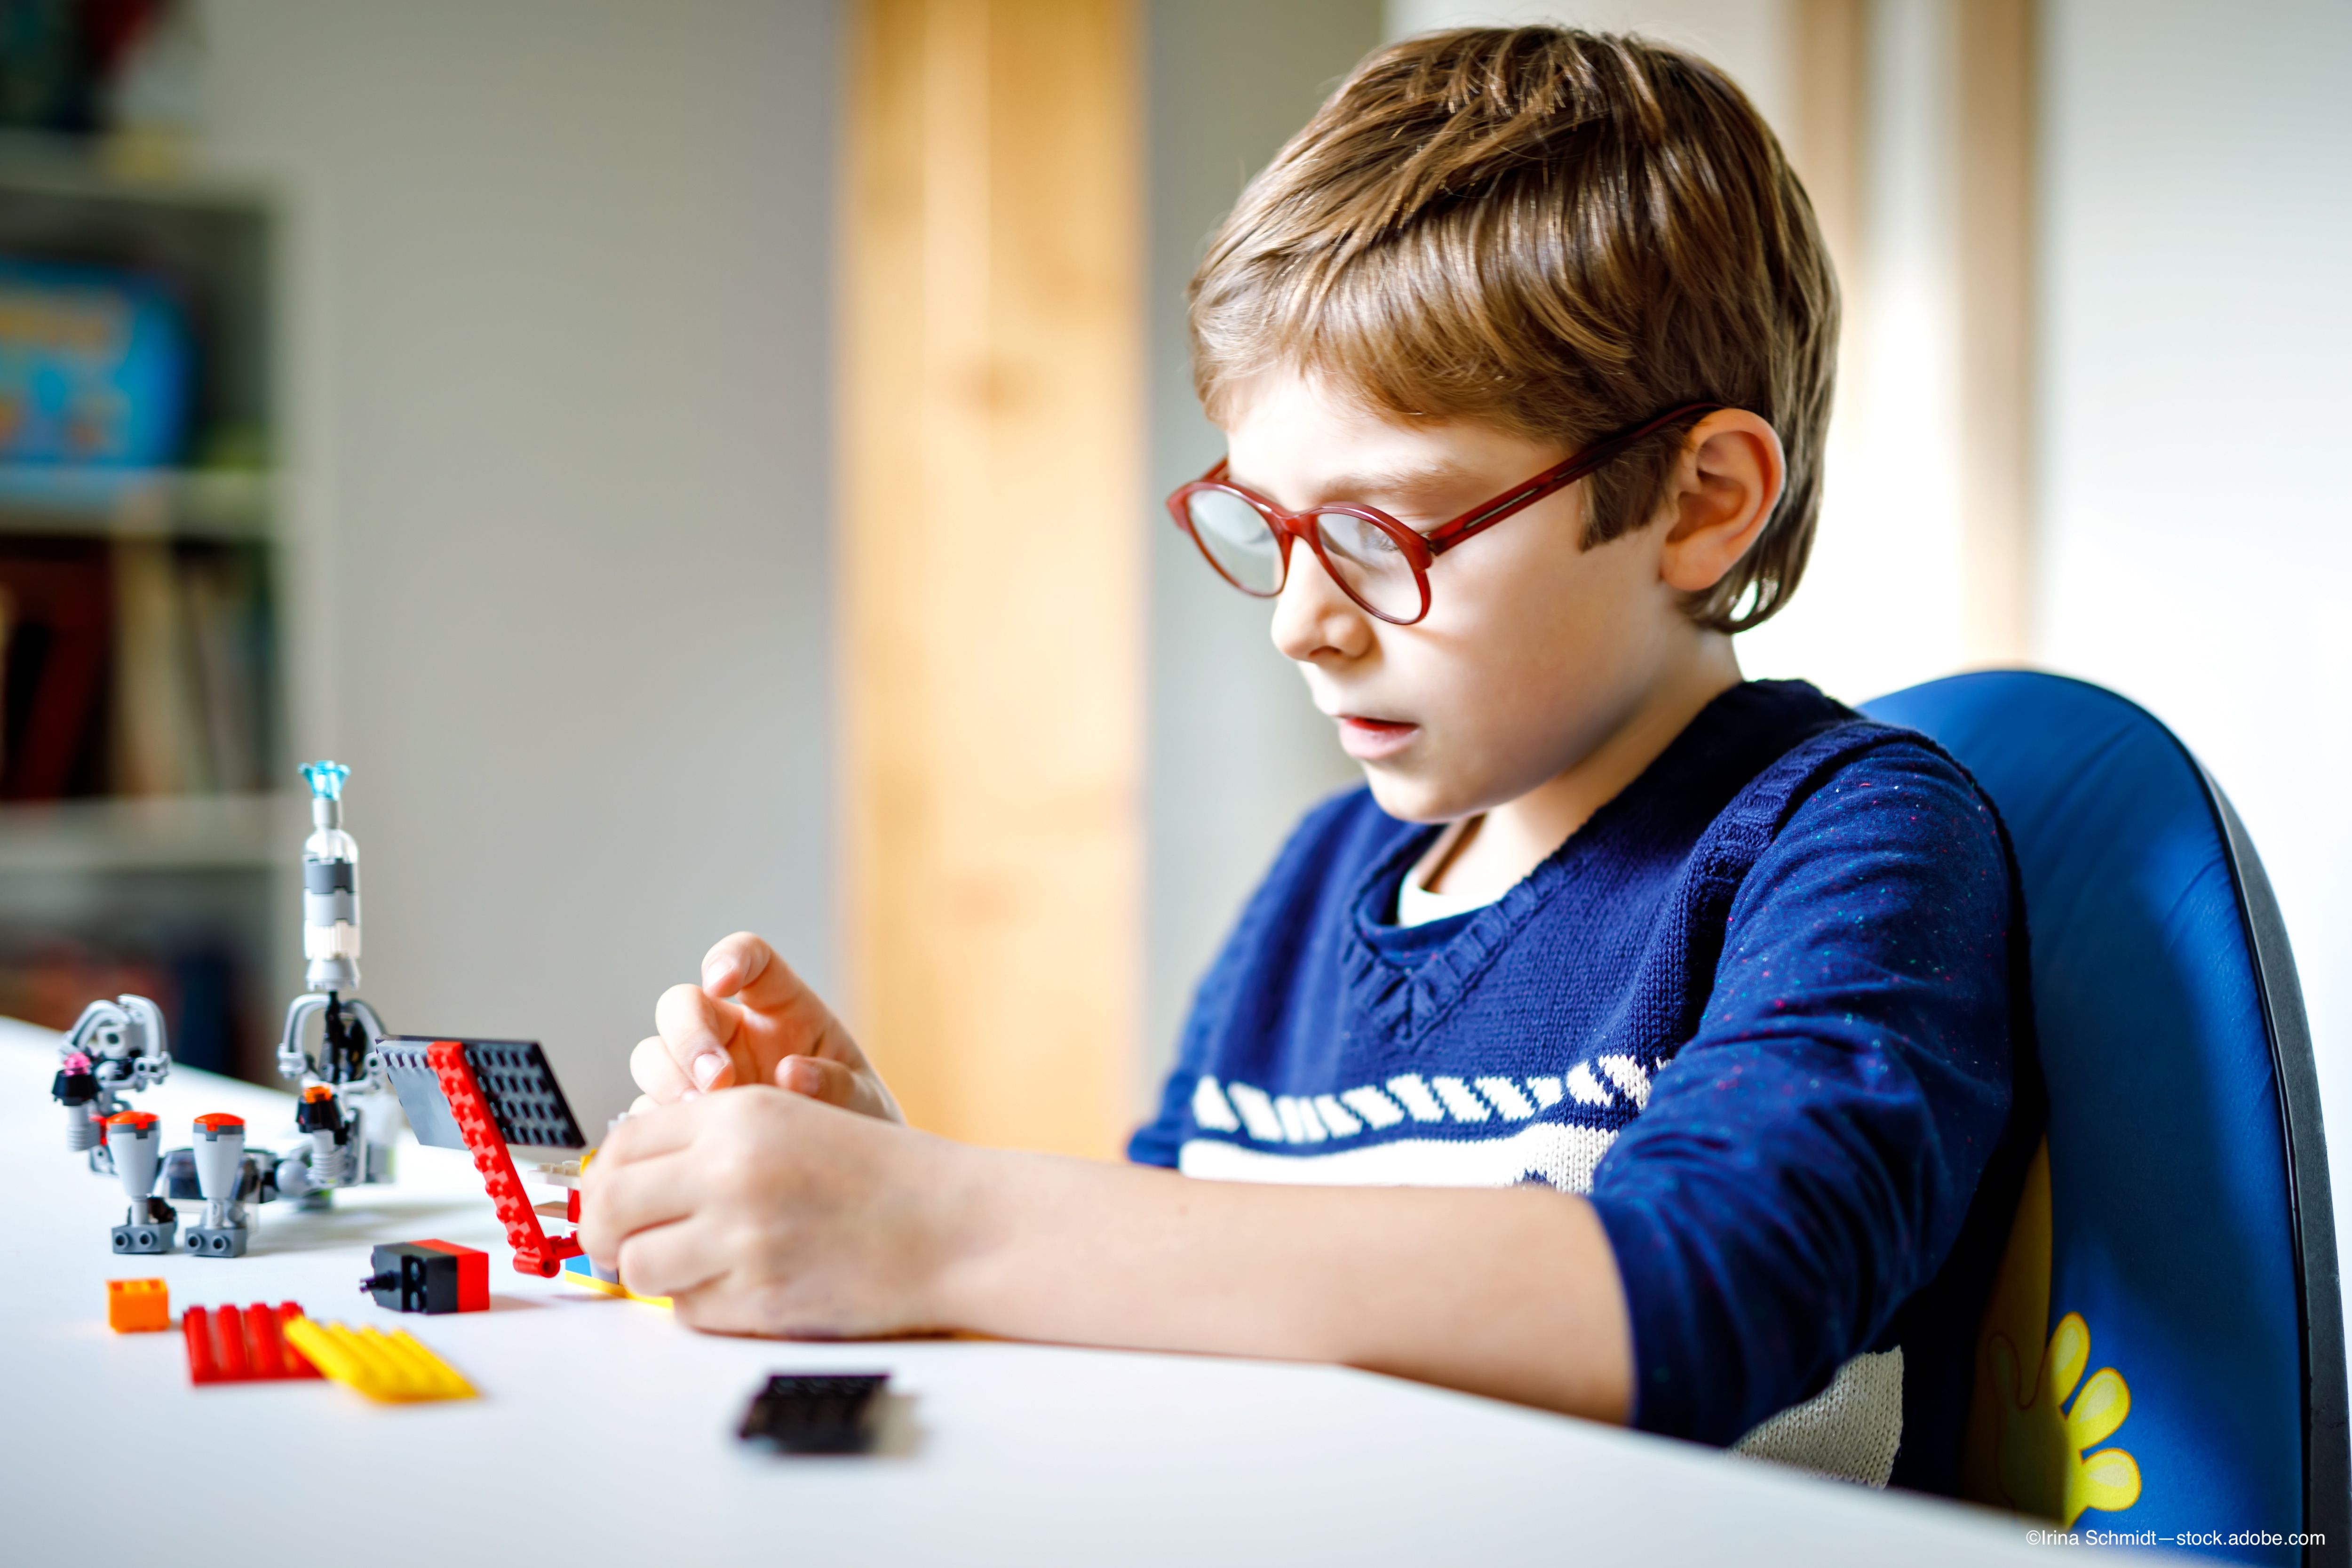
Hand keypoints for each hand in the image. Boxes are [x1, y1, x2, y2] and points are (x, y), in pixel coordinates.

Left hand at [579, 1085, 965, 1334]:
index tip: (612, 1199)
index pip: (624, 1144)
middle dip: (602, 1233)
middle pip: (611, 1207)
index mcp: (738, 1116)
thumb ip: (708, 1140)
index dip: (605, 1179)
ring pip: (639, 1266)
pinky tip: (743, 1284)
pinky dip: (702, 1303)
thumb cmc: (876, 1175)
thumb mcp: (791, 1119)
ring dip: (654, 1273)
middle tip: (616, 1245)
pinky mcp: (761, 1298)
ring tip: (691, 1265)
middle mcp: (734, 1170)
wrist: (951, 1225)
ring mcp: (745, 1238)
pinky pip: (687, 1310)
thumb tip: (621, 1179)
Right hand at [629, 932, 901, 1121]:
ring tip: (701, 1115)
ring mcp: (700, 1075)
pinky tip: (684, 1146)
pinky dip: (658, 1125)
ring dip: (668, 1080)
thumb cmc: (856, 1125)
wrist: (845, 1184)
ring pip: (653, 1055)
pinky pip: (649, 1113)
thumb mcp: (865, 1103)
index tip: (721, 980)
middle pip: (682, 1005)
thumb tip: (793, 1074)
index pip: (749, 959)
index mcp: (783, 1008)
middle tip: (718, 1080)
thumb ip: (839, 1086)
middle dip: (689, 1037)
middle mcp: (733, 1033)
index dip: (729, 958)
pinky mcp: (681, 1118)